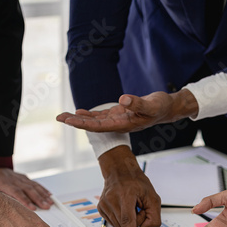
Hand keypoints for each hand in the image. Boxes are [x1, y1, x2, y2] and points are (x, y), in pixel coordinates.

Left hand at [0, 168, 53, 210]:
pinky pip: (35, 183)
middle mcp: (14, 180)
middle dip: (39, 199)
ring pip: (33, 186)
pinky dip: (43, 189)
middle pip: (28, 190)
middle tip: (47, 207)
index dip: (25, 201)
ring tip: (50, 202)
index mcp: (3, 184)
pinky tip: (49, 194)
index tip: (33, 208)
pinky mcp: (23, 178)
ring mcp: (20, 178)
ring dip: (43, 194)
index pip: (16, 193)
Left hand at [56, 90, 197, 132]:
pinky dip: (89, 114)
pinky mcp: (119, 114)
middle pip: (92, 125)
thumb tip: (122, 100)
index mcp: (123, 124)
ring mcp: (117, 120)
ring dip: (79, 119)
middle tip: (58, 118)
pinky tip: (78, 111)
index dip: (83, 123)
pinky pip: (101, 116)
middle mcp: (118, 124)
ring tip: (62, 116)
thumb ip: (137, 103)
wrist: (168, 109)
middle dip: (75, 122)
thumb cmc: (161, 107)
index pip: (99, 126)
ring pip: (94, 121)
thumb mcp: (151, 104)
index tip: (69, 121)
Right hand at [98, 146, 160, 226]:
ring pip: (119, 226)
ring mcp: (104, 204)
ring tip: (129, 206)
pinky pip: (114, 223)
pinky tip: (122, 207)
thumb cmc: (136, 182)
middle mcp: (112, 200)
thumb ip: (154, 216)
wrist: (119, 171)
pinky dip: (121, 219)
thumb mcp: (153, 196)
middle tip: (138, 207)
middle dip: (136, 221)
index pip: (128, 220)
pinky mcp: (100, 208)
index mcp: (126, 195)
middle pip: (126, 225)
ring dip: (128, 221)